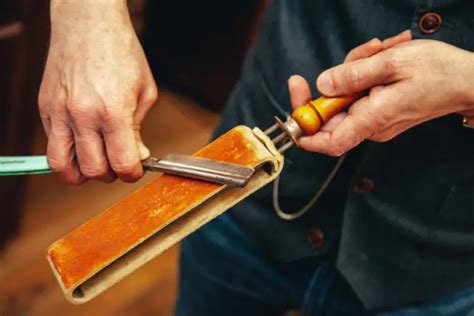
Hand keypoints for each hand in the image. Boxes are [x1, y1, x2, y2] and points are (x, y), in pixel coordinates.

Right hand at [39, 0, 157, 183]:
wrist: (88, 22)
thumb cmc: (120, 52)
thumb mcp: (144, 91)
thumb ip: (139, 128)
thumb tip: (137, 154)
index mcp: (114, 111)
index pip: (122, 163)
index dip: (132, 173)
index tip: (135, 169)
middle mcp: (83, 115)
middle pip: (93, 170)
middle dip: (110, 174)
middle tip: (118, 163)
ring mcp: (60, 112)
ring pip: (63, 166)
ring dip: (82, 174)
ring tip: (95, 163)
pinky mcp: (45, 108)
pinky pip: (51, 145)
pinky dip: (67, 154)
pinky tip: (81, 145)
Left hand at [288, 31, 473, 155]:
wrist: (467, 81)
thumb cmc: (438, 72)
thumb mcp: (392, 63)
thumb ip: (353, 75)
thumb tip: (322, 85)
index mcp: (372, 119)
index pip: (328, 142)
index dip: (305, 131)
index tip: (295, 106)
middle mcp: (370, 125)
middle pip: (332, 112)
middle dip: (337, 79)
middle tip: (361, 55)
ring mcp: (374, 119)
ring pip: (345, 96)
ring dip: (356, 69)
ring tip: (381, 51)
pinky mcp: (378, 110)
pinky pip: (358, 94)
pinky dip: (365, 73)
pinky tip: (383, 57)